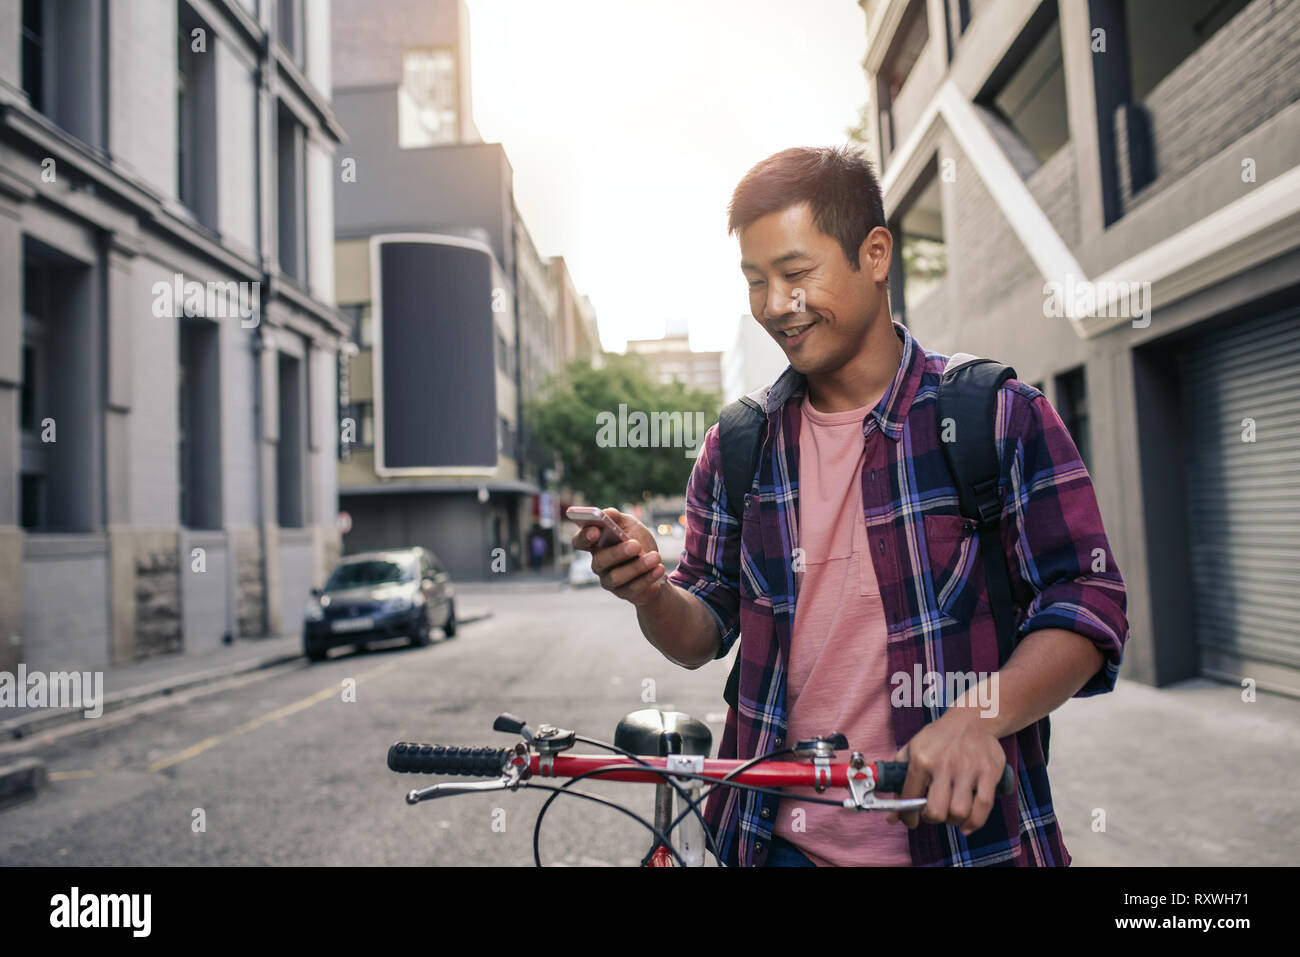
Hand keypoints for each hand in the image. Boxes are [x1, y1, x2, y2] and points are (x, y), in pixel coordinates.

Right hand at [571, 508, 665, 606]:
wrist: (655, 564)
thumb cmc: (637, 540)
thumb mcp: (628, 524)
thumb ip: (616, 518)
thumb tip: (607, 513)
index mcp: (595, 544)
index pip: (579, 541)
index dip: (584, 537)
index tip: (595, 531)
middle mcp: (598, 564)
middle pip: (600, 561)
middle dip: (617, 553)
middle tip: (635, 545)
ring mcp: (609, 580)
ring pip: (617, 576)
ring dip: (637, 566)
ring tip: (656, 557)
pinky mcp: (624, 593)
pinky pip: (634, 588)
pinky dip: (648, 577)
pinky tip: (659, 569)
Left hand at [884, 707, 1006, 835]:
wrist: (972, 719)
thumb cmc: (938, 738)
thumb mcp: (911, 751)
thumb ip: (899, 784)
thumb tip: (891, 817)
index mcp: (921, 759)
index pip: (909, 798)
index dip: (908, 816)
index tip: (911, 821)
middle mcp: (943, 764)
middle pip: (936, 811)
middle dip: (932, 819)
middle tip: (933, 814)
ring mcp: (968, 769)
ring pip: (959, 812)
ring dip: (953, 821)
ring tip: (950, 814)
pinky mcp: (989, 772)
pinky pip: (984, 806)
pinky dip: (975, 822)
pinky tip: (967, 823)